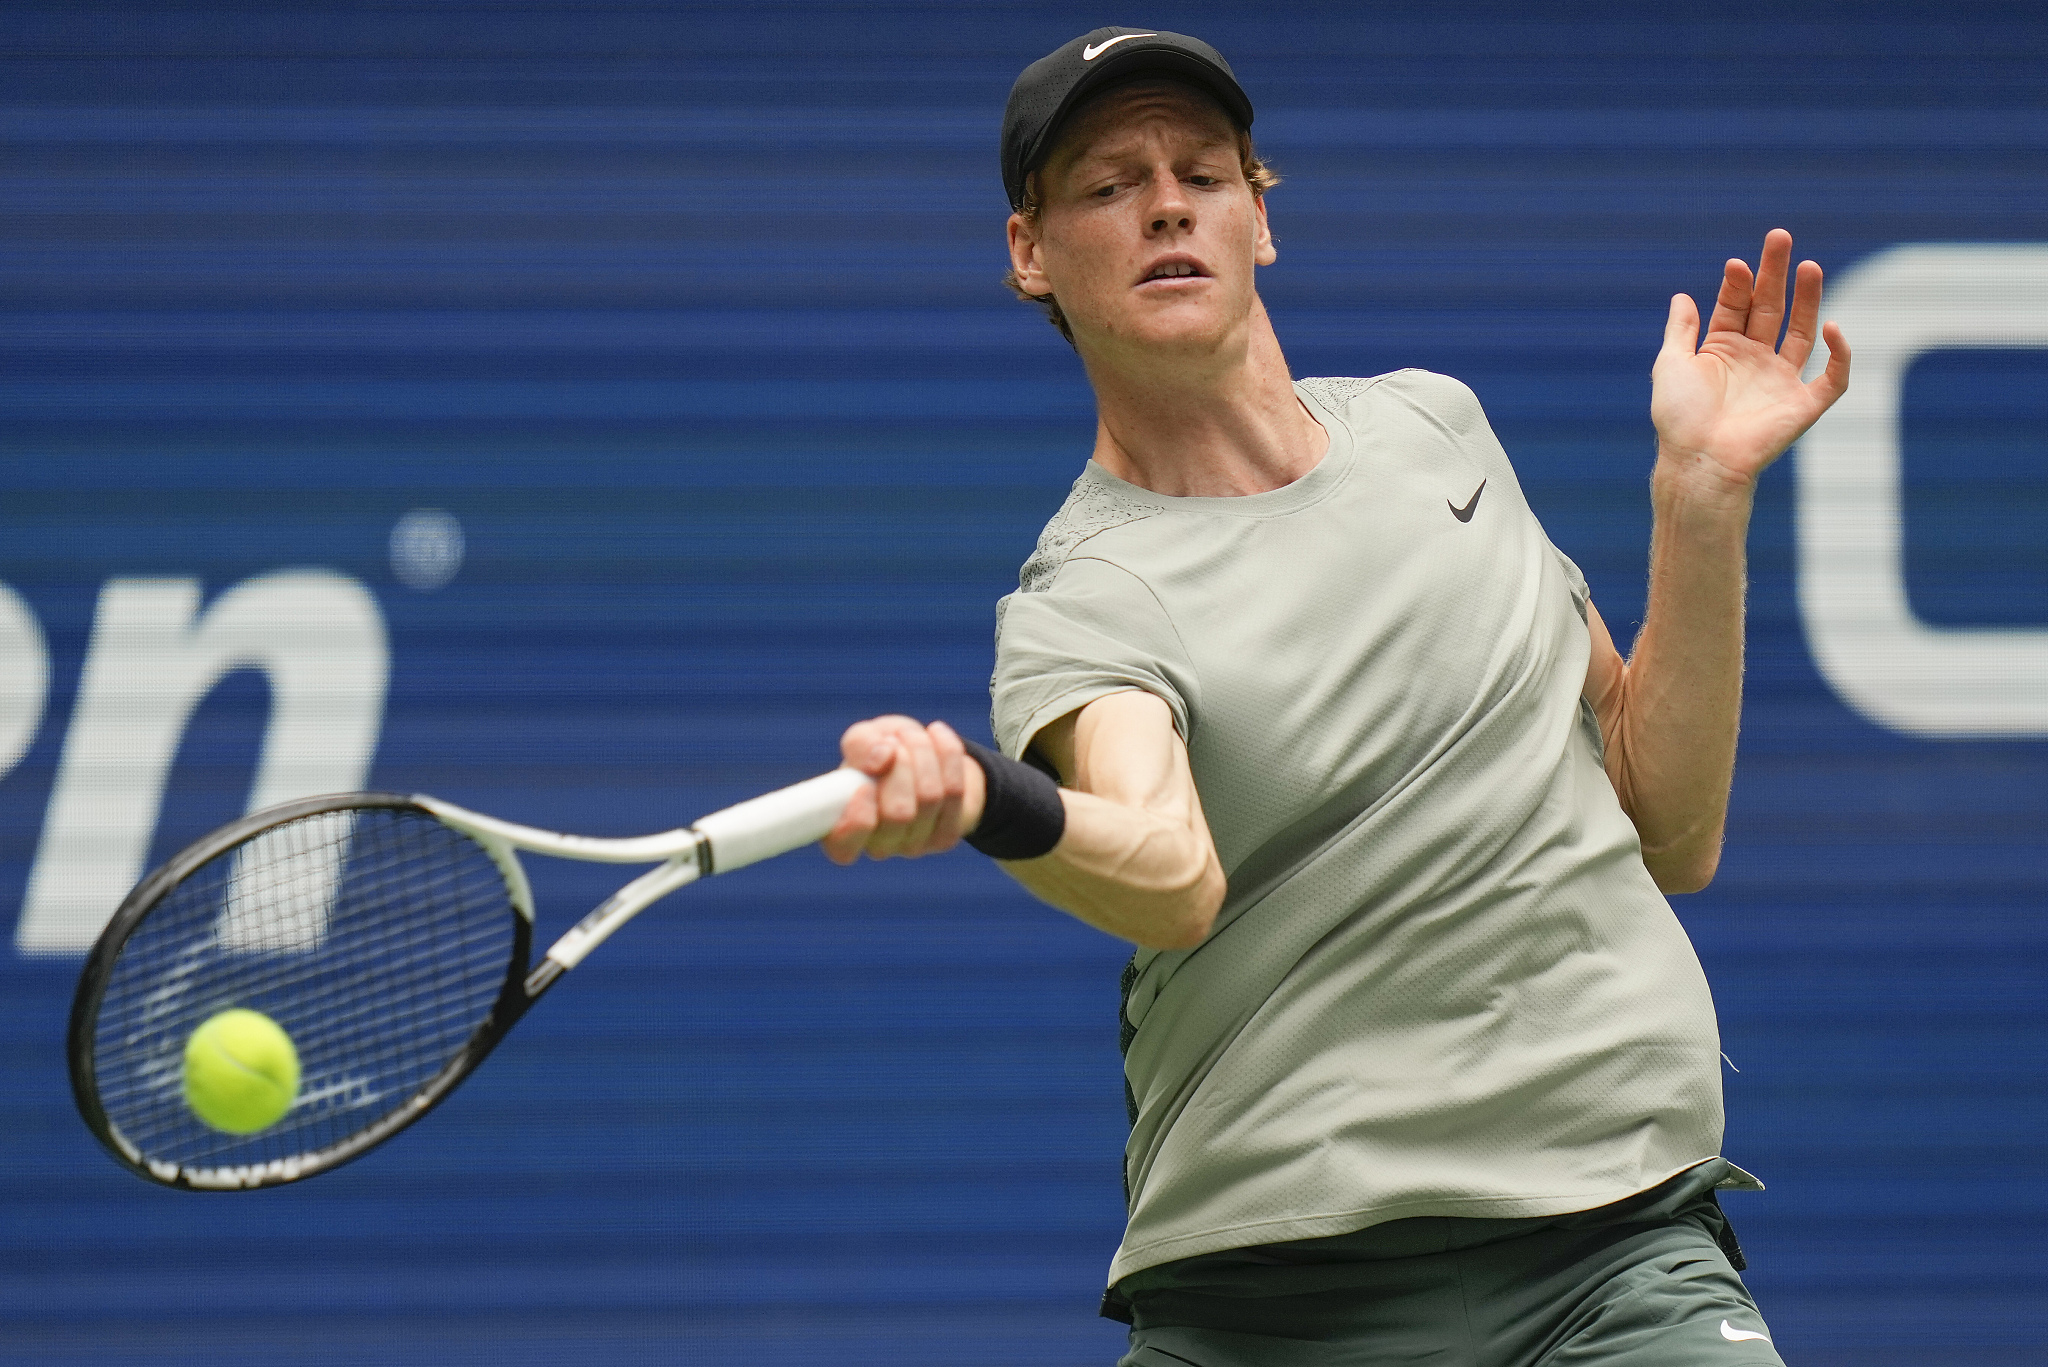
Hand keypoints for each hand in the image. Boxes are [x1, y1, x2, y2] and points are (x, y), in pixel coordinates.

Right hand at [820, 716, 983, 863]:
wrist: (924, 759)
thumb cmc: (881, 752)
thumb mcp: (863, 739)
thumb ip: (861, 744)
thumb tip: (881, 758)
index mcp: (843, 829)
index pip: (843, 847)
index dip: (856, 819)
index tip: (864, 785)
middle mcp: (877, 846)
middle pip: (898, 812)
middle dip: (901, 763)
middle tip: (895, 741)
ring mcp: (913, 846)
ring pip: (930, 796)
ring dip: (922, 751)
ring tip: (914, 735)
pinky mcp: (945, 837)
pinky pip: (954, 790)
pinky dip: (948, 753)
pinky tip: (937, 734)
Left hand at [1650, 229, 1850, 493]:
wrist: (1698, 461)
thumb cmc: (1678, 419)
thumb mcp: (1670, 365)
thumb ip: (1680, 330)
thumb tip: (1681, 296)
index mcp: (1723, 351)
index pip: (1736, 306)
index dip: (1737, 284)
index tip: (1736, 264)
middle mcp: (1754, 361)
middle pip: (1771, 308)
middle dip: (1776, 274)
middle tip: (1779, 238)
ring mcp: (1780, 381)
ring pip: (1802, 331)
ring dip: (1808, 298)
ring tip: (1809, 265)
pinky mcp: (1803, 405)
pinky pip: (1832, 377)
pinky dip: (1840, 354)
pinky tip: (1834, 325)